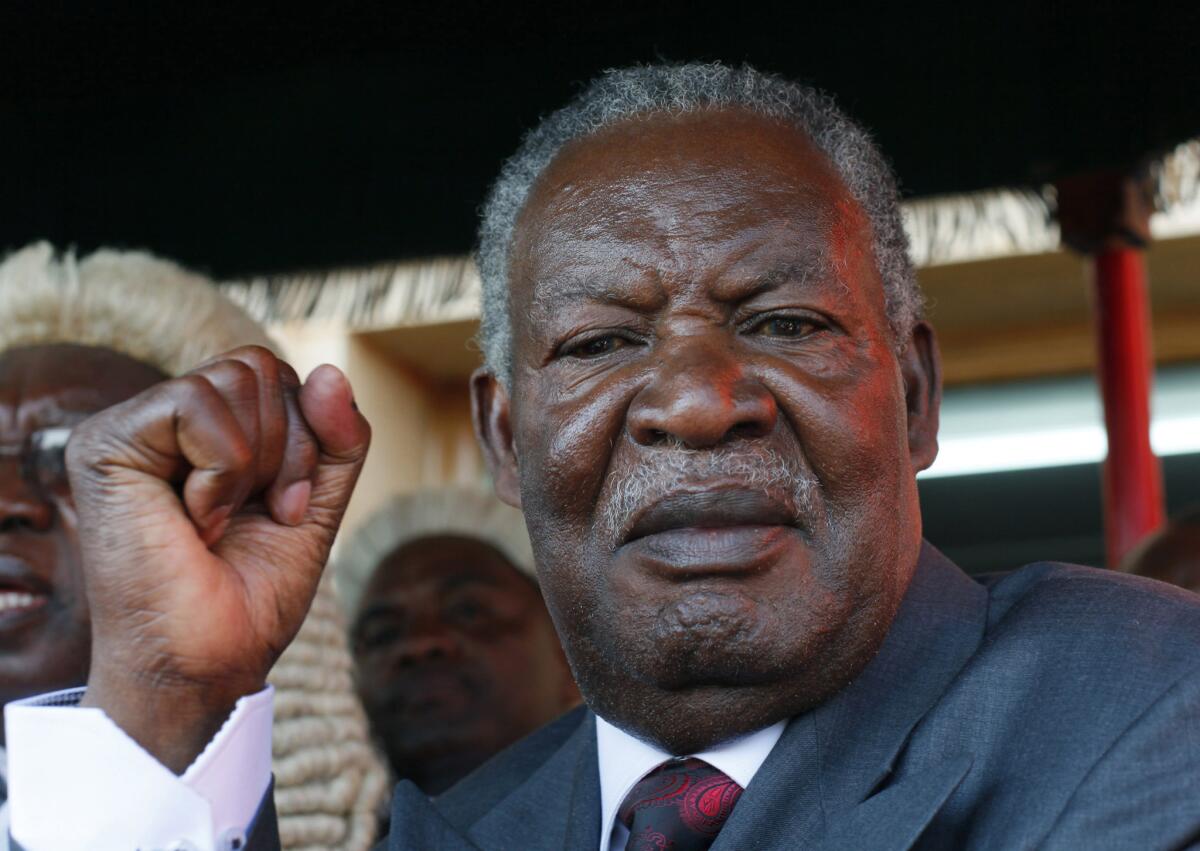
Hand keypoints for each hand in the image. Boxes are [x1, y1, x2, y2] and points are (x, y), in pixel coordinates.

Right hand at [68, 346, 369, 771]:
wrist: (210, 659)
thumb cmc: (251, 593)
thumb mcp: (317, 502)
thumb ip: (337, 438)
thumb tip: (331, 371)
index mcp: (207, 430)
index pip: (280, 376)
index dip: (307, 440)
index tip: (285, 512)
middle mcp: (164, 420)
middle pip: (261, 366)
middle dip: (288, 450)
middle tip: (255, 516)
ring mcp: (131, 427)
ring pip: (236, 377)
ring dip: (254, 465)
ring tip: (218, 521)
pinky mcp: (106, 442)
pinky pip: (197, 402)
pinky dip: (222, 470)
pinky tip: (195, 519)